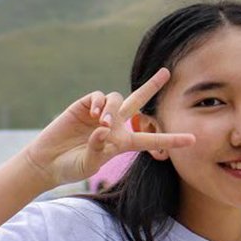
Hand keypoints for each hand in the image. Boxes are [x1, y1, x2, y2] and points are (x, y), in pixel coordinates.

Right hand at [24, 69, 194, 188]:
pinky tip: (93, 114)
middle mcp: (115, 125)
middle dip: (152, 86)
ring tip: (102, 123)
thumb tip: (104, 127)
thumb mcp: (89, 164)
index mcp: (122, 143)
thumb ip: (99, 149)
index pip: (151, 139)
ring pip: (117, 98)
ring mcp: (100, 114)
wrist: (47, 162)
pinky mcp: (84, 106)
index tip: (192, 140)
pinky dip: (99, 103)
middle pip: (138, 101)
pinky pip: (98, 96)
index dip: (171, 140)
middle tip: (167, 72)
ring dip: (112, 109)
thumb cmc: (71, 167)